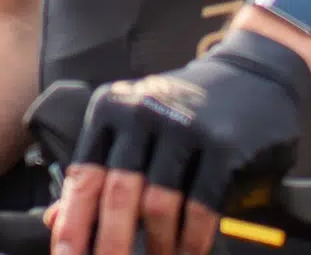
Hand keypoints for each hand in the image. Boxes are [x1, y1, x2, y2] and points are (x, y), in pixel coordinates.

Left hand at [49, 32, 310, 254]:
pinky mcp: (222, 146)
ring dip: (158, 246)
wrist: (252, 73)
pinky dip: (193, 240)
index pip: (83, 176)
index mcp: (111, 109)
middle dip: (111, 246)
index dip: (73, 225)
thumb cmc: (186, 108)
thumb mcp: (135, 128)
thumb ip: (99, 172)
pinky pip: (200, 207)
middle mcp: (142, 113)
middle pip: (117, 196)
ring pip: (158, 206)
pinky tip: (189, 253)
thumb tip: (59, 221)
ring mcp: (183, 127)